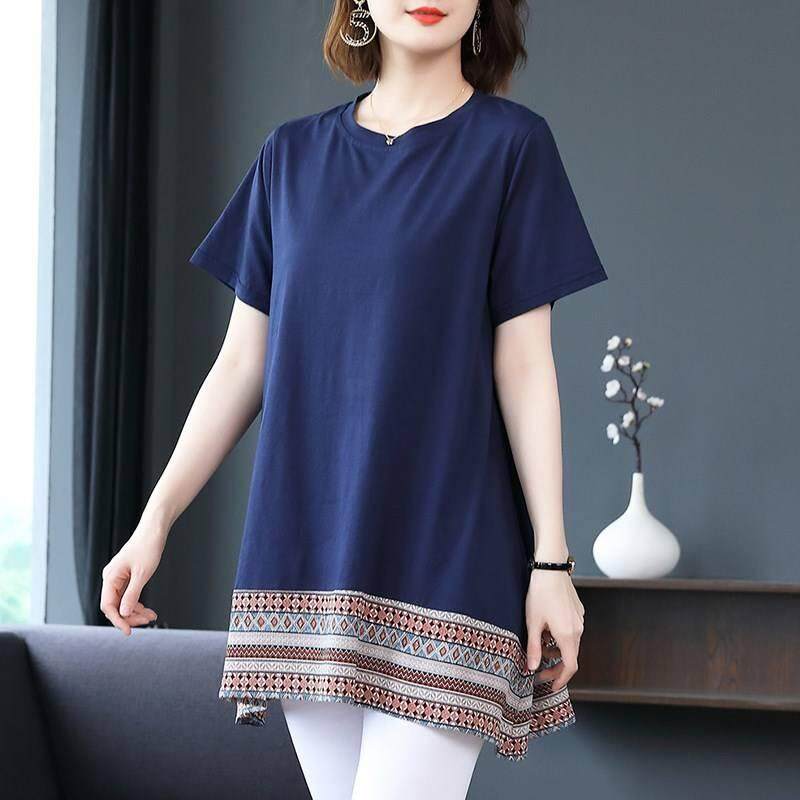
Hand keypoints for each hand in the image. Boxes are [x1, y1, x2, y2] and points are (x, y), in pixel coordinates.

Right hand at [99, 519, 166, 634]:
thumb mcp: (142, 574)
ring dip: (135, 611)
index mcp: (110, 577)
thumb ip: (132, 595)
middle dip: (130, 616)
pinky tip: (147, 609)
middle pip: (115, 606)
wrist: (154, 530)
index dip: (118, 620)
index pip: (108, 606)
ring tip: (151, 617)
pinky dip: (137, 603)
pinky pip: (127, 595)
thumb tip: (123, 614)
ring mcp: (118, 577)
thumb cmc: (148, 547)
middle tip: (146, 622)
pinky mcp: (126, 576)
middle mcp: (111, 578)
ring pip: (122, 602)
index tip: (129, 632)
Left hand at [524, 569, 583, 690]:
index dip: (561, 679)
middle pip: (571, 656)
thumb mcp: (532, 623)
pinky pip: (571, 631)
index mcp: (568, 635)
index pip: (570, 667)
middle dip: (555, 666)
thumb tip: (532, 668)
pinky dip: (559, 637)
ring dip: (556, 649)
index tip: (551, 686)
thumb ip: (534, 648)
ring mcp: (579, 620)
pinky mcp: (577, 611)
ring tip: (538, 644)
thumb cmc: (539, 594)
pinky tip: (546, 629)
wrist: (551, 568)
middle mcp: (578, 629)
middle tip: (539, 671)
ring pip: (570, 643)